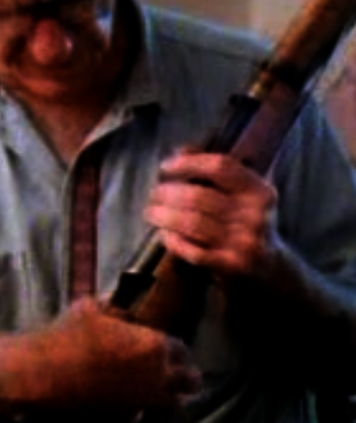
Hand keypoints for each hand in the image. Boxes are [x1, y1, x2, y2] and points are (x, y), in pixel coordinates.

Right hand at [4, 299, 200, 411]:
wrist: (40, 375)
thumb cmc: (66, 337)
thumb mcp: (91, 309)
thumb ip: (115, 311)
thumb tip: (121, 311)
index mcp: (153, 345)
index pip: (183, 350)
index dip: (178, 352)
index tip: (172, 353)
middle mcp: (156, 377)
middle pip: (190, 383)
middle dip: (187, 380)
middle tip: (181, 379)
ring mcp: (141, 403)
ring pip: (172, 406)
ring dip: (170, 399)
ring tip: (162, 396)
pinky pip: (144, 420)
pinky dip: (144, 414)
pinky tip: (133, 407)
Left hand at [144, 149, 277, 276]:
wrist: (272, 272)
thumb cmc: (247, 226)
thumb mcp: (243, 197)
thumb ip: (215, 172)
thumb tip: (181, 150)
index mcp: (260, 191)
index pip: (221, 167)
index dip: (188, 163)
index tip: (165, 167)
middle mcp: (256, 215)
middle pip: (199, 196)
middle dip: (168, 193)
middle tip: (153, 195)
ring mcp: (246, 243)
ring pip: (192, 223)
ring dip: (164, 216)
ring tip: (151, 212)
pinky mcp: (232, 267)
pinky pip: (193, 250)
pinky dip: (174, 240)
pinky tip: (164, 235)